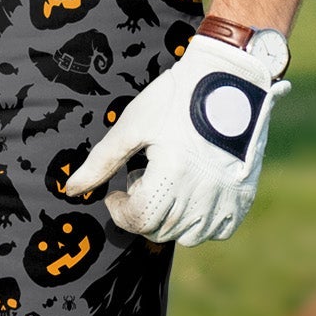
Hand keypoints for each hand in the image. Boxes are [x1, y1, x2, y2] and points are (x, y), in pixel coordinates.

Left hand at [64, 27, 291, 246]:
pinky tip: (192, 194)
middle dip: (141, 212)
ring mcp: (226, 197)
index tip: (117, 190)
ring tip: (168, 185)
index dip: (119, 210)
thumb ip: (101, 162)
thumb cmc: (176, 97)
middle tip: (142, 180)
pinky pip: (218, 230)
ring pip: (188, 236)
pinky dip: (201, 222)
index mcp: (172, 173)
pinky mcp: (243, 196)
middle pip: (160, 230)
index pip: (138, 219)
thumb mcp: (133, 125)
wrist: (230, 79)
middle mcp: (202, 192)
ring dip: (169, 220)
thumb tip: (72, 190)